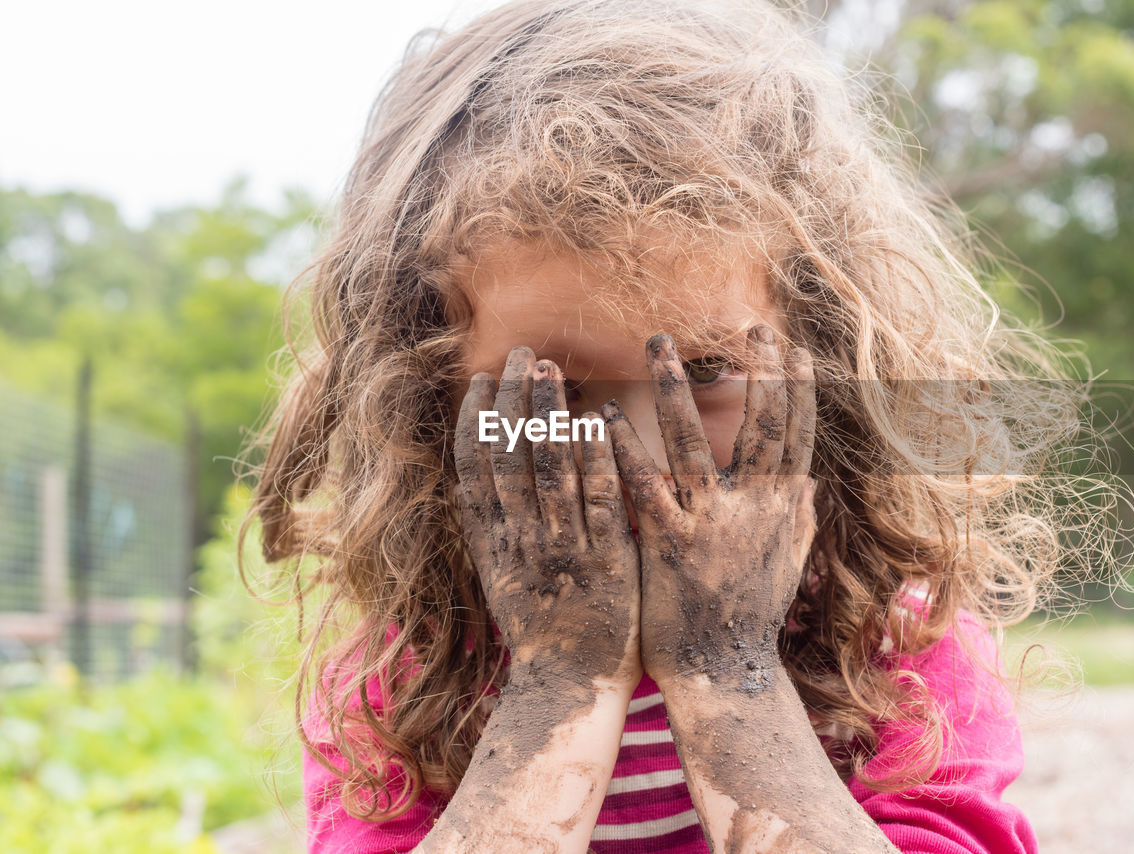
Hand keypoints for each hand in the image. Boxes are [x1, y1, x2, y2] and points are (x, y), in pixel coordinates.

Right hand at [453, 346, 642, 690]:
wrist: (570, 689)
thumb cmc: (540, 631)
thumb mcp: (499, 580)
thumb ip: (486, 532)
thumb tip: (464, 485)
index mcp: (492, 545)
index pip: (476, 470)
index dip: (477, 421)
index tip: (482, 380)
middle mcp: (521, 542)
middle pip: (511, 458)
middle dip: (514, 401)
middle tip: (522, 353)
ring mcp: (563, 550)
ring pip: (550, 471)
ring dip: (549, 416)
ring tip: (551, 370)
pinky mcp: (606, 563)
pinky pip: (598, 501)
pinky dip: (595, 459)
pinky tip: (596, 419)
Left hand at [601, 325, 817, 692]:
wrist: (723, 674)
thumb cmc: (750, 617)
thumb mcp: (786, 564)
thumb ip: (798, 518)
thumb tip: (812, 479)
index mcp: (779, 510)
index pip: (795, 438)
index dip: (798, 391)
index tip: (794, 350)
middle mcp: (751, 511)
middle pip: (760, 429)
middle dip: (760, 374)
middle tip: (753, 327)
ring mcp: (709, 525)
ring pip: (693, 444)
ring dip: (676, 390)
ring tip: (659, 344)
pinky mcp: (667, 543)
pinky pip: (643, 485)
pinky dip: (625, 447)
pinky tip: (605, 412)